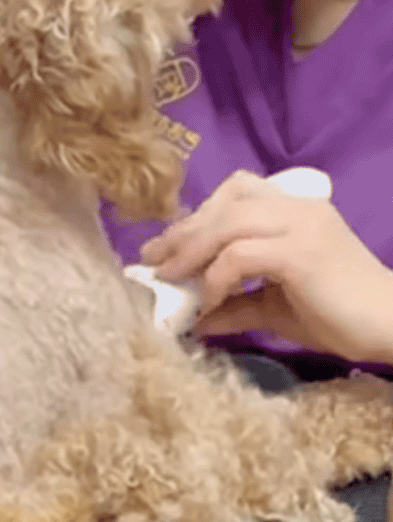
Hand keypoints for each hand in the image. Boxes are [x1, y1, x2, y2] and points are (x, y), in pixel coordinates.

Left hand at [140, 170, 392, 364]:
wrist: (390, 327)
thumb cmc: (337, 315)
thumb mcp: (274, 307)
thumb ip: (235, 304)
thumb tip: (194, 319)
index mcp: (294, 209)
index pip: (235, 194)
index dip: (196, 216)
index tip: (165, 245)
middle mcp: (297, 207)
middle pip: (225, 203)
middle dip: (183, 230)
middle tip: (152, 258)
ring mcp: (300, 226)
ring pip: (228, 223)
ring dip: (190, 250)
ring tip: (168, 277)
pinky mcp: (300, 253)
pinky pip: (240, 255)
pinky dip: (216, 276)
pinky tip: (208, 301)